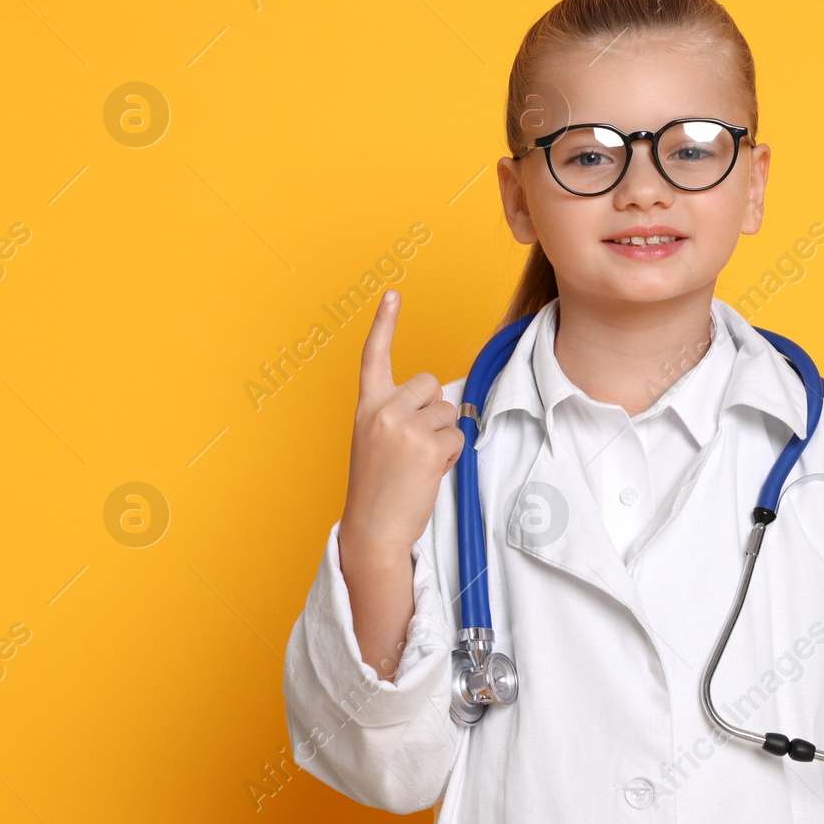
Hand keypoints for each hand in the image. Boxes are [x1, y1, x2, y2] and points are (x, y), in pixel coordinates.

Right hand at [339, 290, 463, 555]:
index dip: (384, 323)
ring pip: (448, 412)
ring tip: (418, 465)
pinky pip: (457, 437)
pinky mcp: (428, 446)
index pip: (373, 356)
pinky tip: (428, 473)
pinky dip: (450, 456)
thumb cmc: (377, 490)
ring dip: (442, 437)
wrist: (373, 529)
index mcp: (366, 407)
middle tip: (414, 446)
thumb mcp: (374, 441)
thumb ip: (396, 414)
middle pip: (429, 383)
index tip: (393, 295)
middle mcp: (383, 410)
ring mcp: (405, 427)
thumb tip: (438, 403)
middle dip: (432, 410)